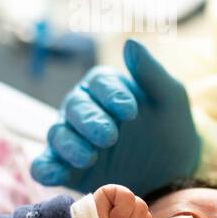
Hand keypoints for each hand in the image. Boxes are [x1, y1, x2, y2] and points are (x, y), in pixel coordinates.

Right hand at [30, 39, 200, 194]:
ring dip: (70, 145)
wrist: (171, 173)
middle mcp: (84, 109)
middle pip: (75, 107)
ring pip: (58, 134)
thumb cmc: (170, 128)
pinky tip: (54, 175)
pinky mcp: (66, 168)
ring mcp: (72, 138)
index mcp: (106, 87)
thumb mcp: (170, 99)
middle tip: (109, 136)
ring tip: (89, 157)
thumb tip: (131, 43)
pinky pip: (45, 165)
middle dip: (90, 121)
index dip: (112, 95)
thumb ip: (151, 72)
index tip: (131, 111)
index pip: (100, 82)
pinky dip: (45, 169)